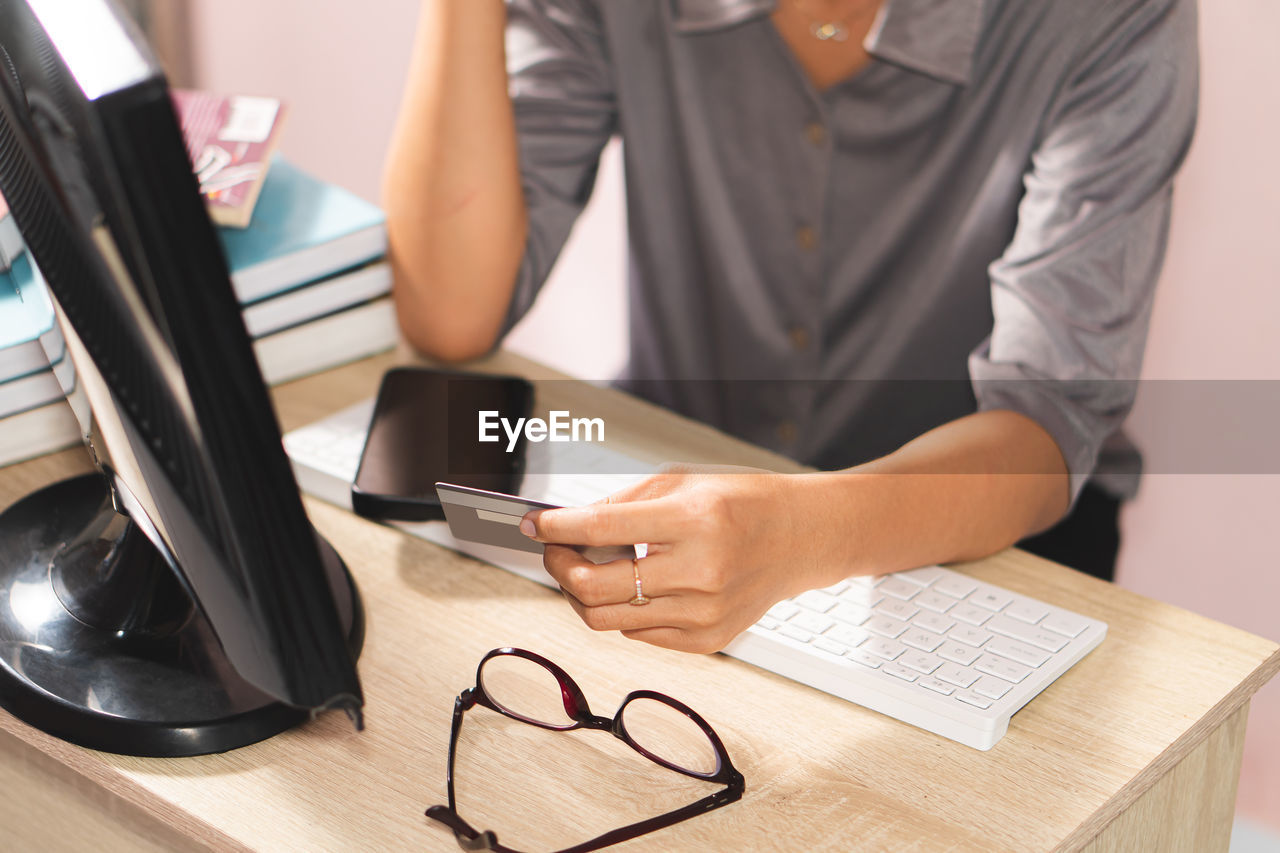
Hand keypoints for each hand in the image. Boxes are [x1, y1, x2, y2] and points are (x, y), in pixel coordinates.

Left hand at [520, 464, 827, 652]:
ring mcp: (704, 613)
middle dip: (559, 567)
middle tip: (554, 550)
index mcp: (693, 520)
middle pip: (594, 587)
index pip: (601, 529)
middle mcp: (700, 572)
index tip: (533, 525)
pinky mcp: (706, 640)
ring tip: (586, 569)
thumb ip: (620, 505)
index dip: (556, 527)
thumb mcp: (680, 482)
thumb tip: (566, 526)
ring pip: (608, 619)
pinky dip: (622, 610)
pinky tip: (631, 586)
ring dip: (582, 594)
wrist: (801, 537)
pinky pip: (637, 633)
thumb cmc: (742, 503)